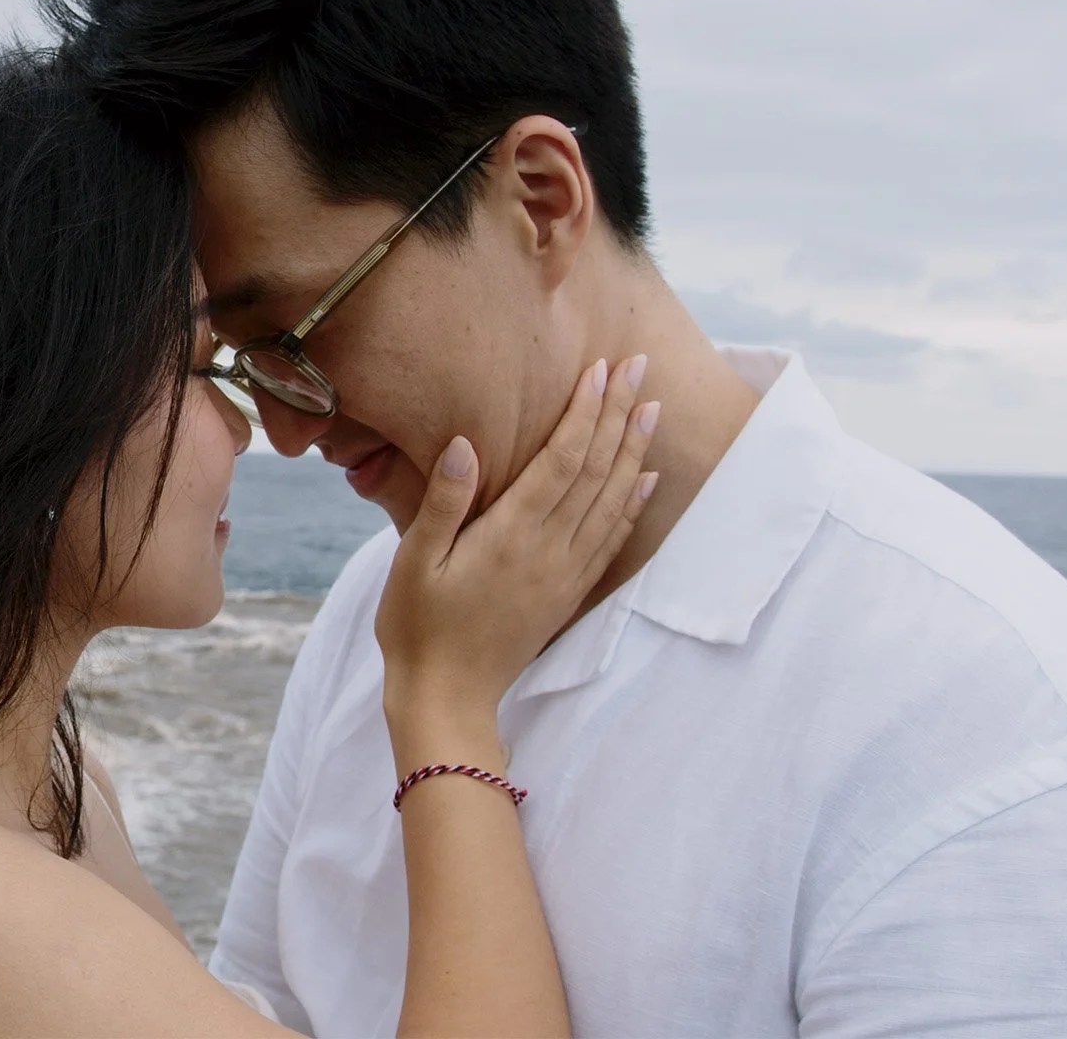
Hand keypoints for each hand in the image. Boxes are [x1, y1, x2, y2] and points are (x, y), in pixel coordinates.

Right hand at [376, 356, 658, 729]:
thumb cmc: (417, 628)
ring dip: (634, 451)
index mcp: (510, 536)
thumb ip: (442, 502)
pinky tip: (645, 480)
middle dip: (618, 415)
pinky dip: (633, 505)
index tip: (602, 370)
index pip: (561, 461)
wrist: (447, 698)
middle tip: (638, 367)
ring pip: (612, 501)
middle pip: (595, 471)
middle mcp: (549, 550)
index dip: (584, 412)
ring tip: (651, 409)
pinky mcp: (567, 594)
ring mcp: (564, 574)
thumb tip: (464, 443)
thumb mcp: (414, 562)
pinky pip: (611, 540)